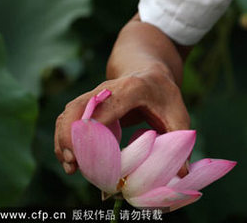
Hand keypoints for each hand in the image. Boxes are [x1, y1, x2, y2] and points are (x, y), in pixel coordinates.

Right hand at [54, 67, 189, 174]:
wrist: (150, 73)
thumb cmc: (165, 96)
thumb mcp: (178, 114)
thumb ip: (179, 140)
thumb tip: (182, 173)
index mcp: (132, 88)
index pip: (106, 106)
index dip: (93, 128)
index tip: (88, 153)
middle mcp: (107, 88)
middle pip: (79, 108)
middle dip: (71, 136)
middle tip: (75, 164)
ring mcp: (94, 94)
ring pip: (69, 113)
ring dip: (64, 140)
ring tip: (71, 167)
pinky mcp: (86, 103)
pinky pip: (68, 118)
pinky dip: (64, 138)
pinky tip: (70, 160)